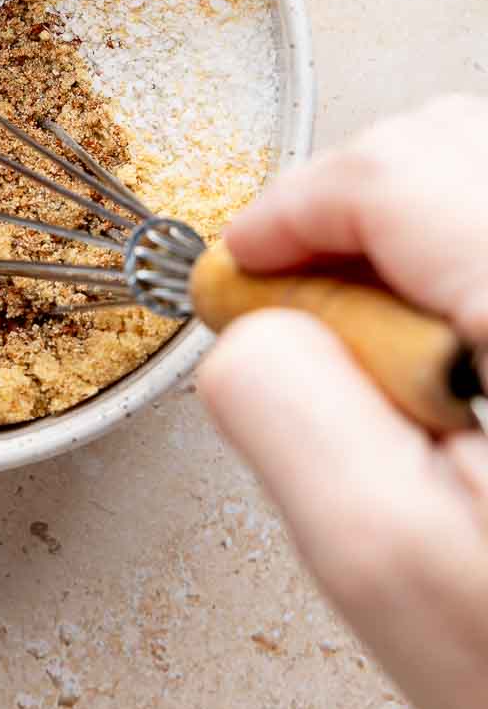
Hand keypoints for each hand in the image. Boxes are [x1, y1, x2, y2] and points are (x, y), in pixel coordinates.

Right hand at [198, 94, 487, 708]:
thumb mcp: (387, 561)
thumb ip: (288, 407)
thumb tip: (251, 321)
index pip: (393, 167)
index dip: (290, 212)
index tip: (243, 275)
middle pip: (454, 147)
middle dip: (356, 220)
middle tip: (316, 331)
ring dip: (424, 250)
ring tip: (406, 378)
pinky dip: (476, 279)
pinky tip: (472, 382)